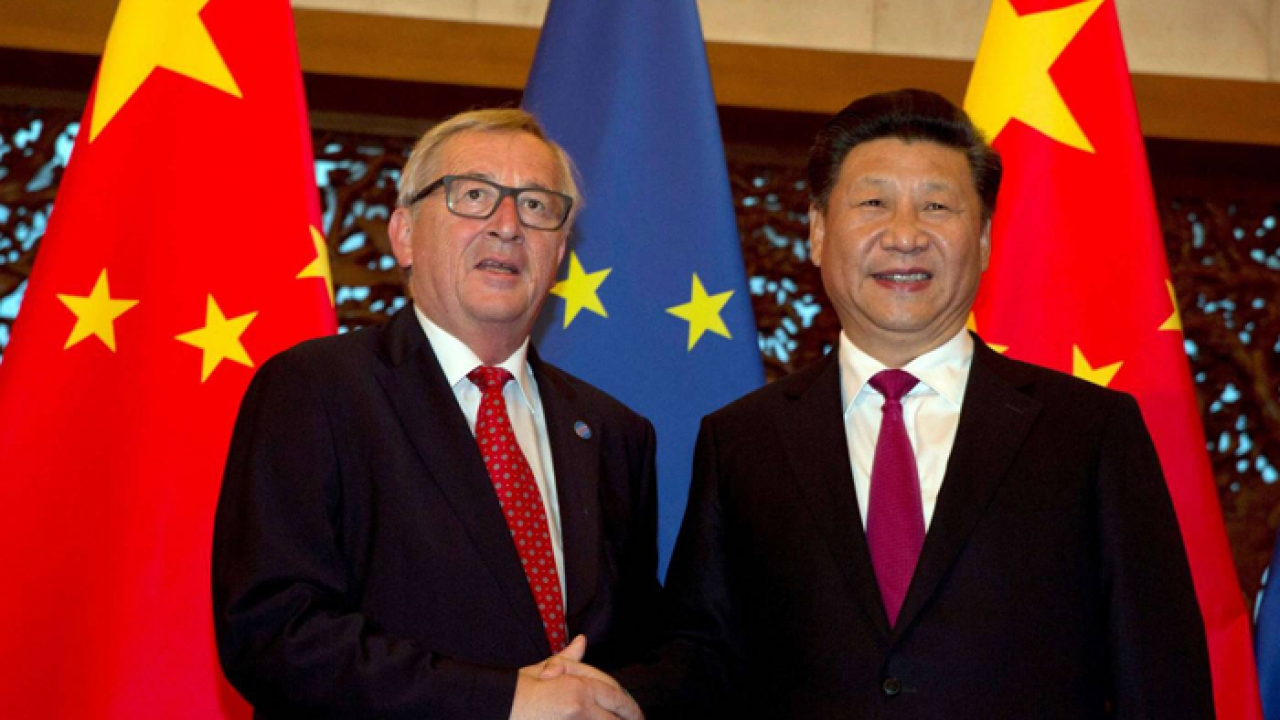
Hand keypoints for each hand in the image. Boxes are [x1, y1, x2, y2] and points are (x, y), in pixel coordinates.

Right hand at [511, 636, 642, 719]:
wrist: (496, 709)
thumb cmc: (517, 691)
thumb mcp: (543, 671)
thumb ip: (568, 660)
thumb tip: (582, 641)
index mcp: (579, 688)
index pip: (617, 696)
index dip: (631, 708)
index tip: (637, 715)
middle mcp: (582, 709)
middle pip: (618, 718)